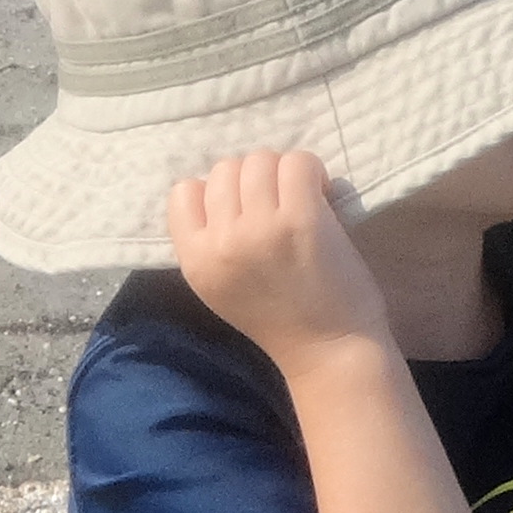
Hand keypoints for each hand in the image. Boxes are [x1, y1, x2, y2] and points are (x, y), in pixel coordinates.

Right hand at [165, 150, 391, 365]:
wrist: (328, 352)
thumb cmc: (280, 319)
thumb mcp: (220, 287)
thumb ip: (210, 242)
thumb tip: (226, 186)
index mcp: (195, 261)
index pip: (183, 192)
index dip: (216, 193)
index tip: (244, 212)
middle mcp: (221, 242)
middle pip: (224, 169)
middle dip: (254, 181)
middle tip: (279, 206)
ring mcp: (260, 228)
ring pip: (260, 160)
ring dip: (283, 172)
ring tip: (301, 199)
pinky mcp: (301, 220)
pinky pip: (297, 162)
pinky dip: (312, 171)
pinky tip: (322, 195)